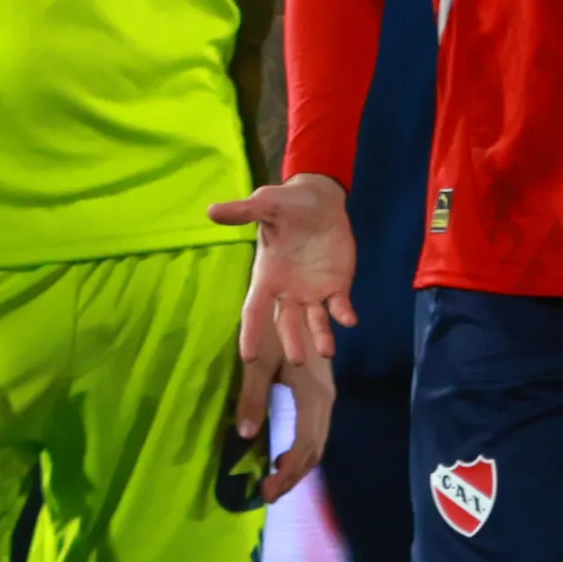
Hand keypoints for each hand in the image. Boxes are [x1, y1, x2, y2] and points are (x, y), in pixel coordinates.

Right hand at [208, 171, 356, 363]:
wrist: (319, 201)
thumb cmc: (286, 205)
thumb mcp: (265, 204)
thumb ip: (243, 212)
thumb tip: (211, 211)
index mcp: (266, 277)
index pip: (254, 310)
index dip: (251, 333)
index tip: (249, 357)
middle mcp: (288, 291)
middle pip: (286, 322)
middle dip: (292, 341)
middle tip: (298, 360)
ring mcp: (313, 291)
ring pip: (315, 321)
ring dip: (321, 336)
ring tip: (327, 352)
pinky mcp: (337, 285)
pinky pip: (340, 305)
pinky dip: (344, 314)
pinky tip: (350, 320)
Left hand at [232, 325, 333, 502]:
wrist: (300, 281)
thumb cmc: (277, 320)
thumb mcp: (258, 360)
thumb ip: (253, 397)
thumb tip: (245, 436)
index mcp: (314, 393)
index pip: (306, 445)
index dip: (288, 472)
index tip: (265, 492)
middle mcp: (325, 395)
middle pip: (317, 446)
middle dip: (294, 474)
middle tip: (268, 493)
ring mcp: (324, 390)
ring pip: (318, 437)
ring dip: (298, 461)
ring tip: (274, 477)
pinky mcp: (318, 384)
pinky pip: (314, 424)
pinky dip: (300, 445)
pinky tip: (279, 452)